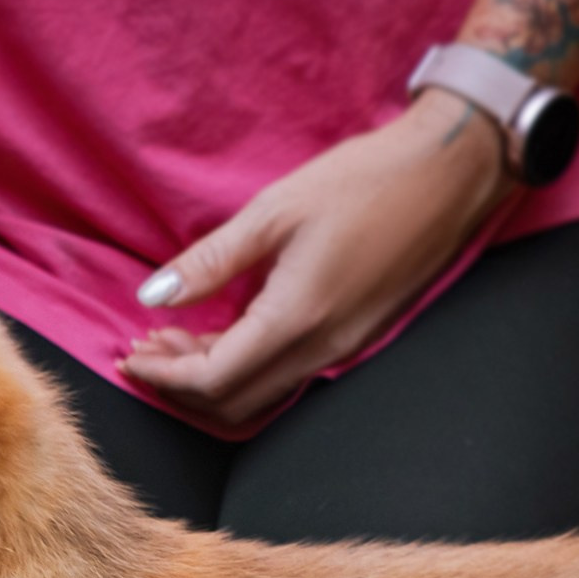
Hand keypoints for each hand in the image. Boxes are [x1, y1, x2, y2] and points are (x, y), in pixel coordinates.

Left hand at [119, 89, 514, 428]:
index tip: (129, 353)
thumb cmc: (365, 180)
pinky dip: (246, 366)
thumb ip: (211, 261)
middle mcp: (322, 349)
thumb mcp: (275, 210)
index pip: (213, 380)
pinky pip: (287, 374)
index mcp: (296, 319)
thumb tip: (154, 296)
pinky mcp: (355, 338)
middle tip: (145, 347)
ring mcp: (343, 350)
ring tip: (175, 337)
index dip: (164, 376)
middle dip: (180, 385)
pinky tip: (225, 331)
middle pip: (234, 403)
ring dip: (212, 379)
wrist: (449, 174)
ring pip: (261, 394)